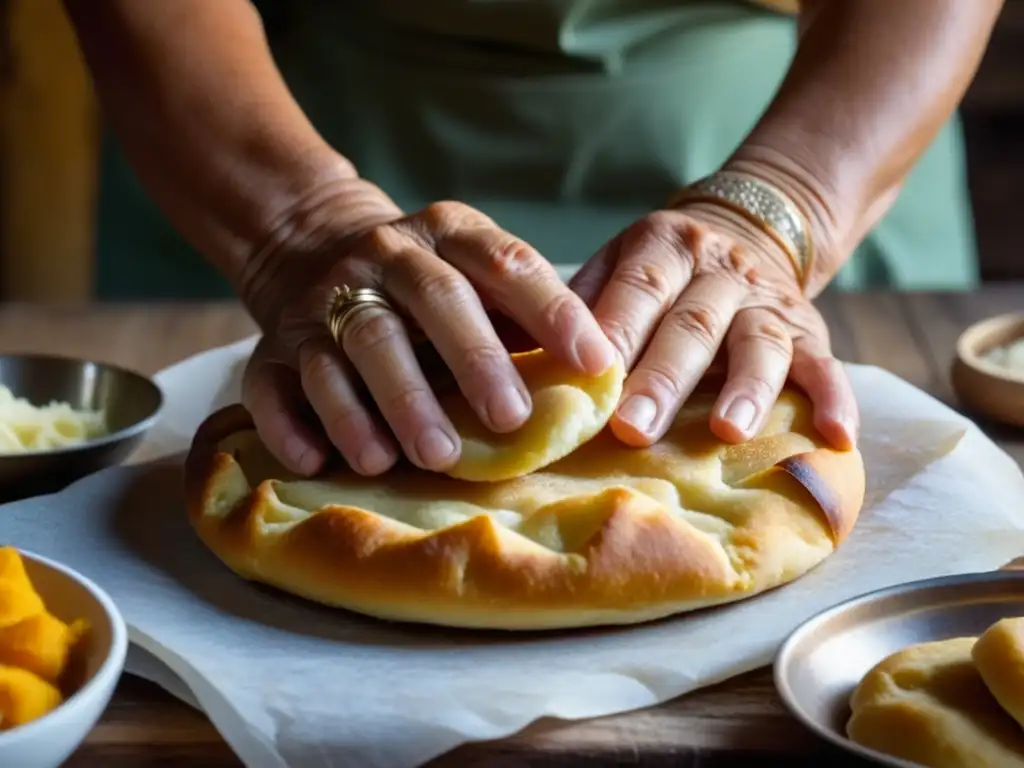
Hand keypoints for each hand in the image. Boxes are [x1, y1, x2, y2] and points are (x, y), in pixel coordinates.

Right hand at [238, 178, 616, 476]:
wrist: (309, 247)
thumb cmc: (425, 287)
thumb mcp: (476, 277)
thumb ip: (526, 317)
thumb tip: (598, 378)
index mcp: (446, 235)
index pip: (504, 262)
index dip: (551, 310)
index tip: (596, 363)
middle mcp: (383, 258)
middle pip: (429, 301)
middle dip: (472, 361)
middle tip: (508, 422)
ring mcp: (321, 302)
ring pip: (353, 347)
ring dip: (389, 404)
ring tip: (426, 457)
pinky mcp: (271, 349)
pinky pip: (272, 386)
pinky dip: (292, 426)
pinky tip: (319, 463)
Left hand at [570, 200, 858, 450]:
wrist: (746, 229)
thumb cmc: (658, 272)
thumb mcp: (615, 263)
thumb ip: (580, 306)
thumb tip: (522, 364)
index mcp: (661, 247)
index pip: (636, 290)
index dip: (616, 334)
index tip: (590, 382)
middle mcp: (718, 269)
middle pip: (691, 326)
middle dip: (663, 380)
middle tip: (633, 430)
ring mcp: (766, 299)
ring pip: (760, 343)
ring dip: (745, 389)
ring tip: (728, 432)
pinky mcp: (808, 328)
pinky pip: (826, 363)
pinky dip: (835, 398)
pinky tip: (837, 435)